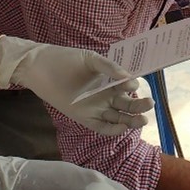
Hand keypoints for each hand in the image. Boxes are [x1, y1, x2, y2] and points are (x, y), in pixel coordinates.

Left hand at [0, 36, 153, 135]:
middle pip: (127, 105)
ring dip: (131, 120)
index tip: (136, 84)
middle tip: (149, 105)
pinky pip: (102, 127)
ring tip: (142, 120)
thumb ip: (109, 67)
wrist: (40, 67)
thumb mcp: (90, 59)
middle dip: (139, 106)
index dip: (134, 87)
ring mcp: (96, 107)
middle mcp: (105, 95)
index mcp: (109, 80)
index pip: (128, 87)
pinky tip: (122, 127)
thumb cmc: (65, 59)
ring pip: (119, 118)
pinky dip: (113, 129)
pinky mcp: (84, 117)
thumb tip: (128, 77)